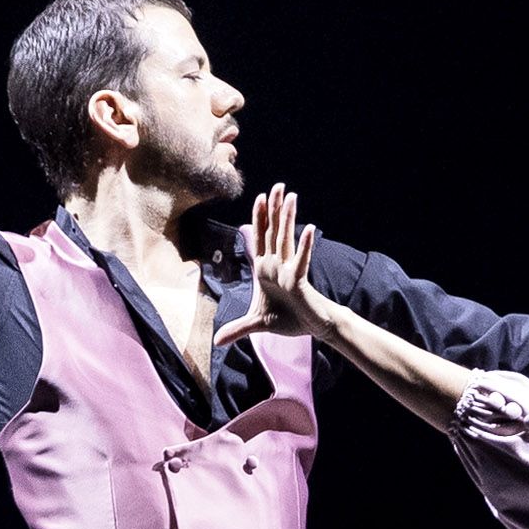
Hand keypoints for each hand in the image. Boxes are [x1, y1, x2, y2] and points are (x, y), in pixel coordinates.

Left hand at [220, 185, 326, 344]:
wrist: (311, 329)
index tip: (260, 197)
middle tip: (278, 186)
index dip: (259, 218)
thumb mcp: (257, 323)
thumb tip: (217, 342)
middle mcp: (277, 265)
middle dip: (274, 209)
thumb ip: (238, 329)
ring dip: (287, 218)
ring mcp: (288, 271)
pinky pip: (301, 261)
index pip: (260, 238)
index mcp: (265, 269)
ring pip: (286, 240)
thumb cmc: (288, 320)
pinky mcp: (299, 281)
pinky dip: (305, 246)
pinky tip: (309, 229)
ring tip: (291, 197)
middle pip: (274, 232)